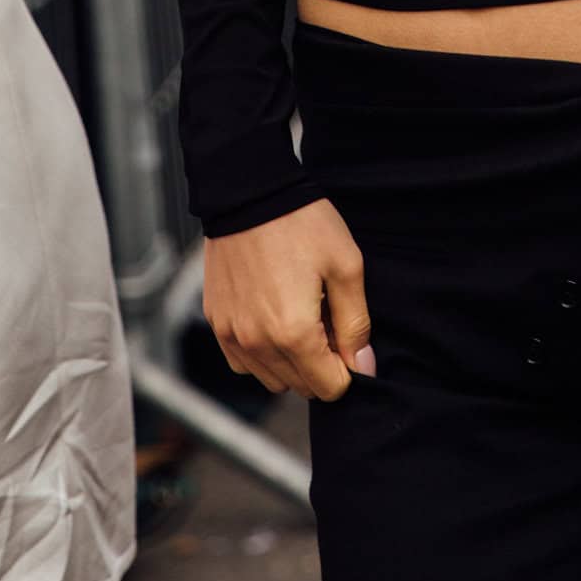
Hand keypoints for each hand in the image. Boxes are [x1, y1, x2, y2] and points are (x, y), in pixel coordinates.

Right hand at [202, 198, 372, 401]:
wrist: (249, 192)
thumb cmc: (302, 224)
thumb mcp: (346, 266)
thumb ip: (356, 324)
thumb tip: (363, 368)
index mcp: (294, 333)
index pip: (329, 388)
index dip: (346, 367)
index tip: (345, 335)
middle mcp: (258, 343)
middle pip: (301, 387)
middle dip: (320, 364)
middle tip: (325, 318)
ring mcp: (232, 335)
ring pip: (271, 380)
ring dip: (290, 362)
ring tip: (298, 315)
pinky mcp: (217, 323)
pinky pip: (243, 362)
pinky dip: (261, 353)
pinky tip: (272, 318)